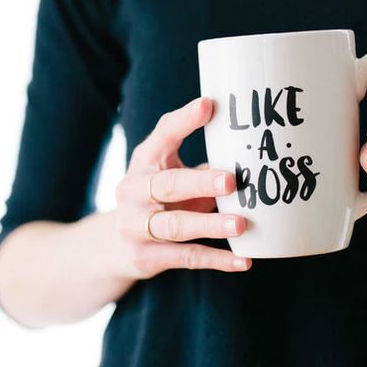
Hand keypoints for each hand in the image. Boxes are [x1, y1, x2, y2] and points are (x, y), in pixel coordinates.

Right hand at [111, 97, 251, 277]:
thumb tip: (254, 153)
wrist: (112, 247)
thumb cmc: (158, 200)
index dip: (184, 121)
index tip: (209, 106)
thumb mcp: (170, 174)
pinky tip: (244, 260)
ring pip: (176, 226)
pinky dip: (216, 260)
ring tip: (241, 225)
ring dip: (210, 225)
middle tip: (231, 181)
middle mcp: (133, 191)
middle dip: (200, 182)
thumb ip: (203, 164)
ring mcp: (135, 226)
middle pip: (167, 185)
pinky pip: (186, 258)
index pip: (162, 136)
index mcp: (144, 161)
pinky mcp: (145, 257)